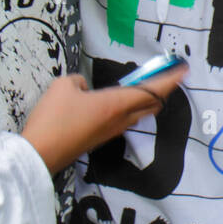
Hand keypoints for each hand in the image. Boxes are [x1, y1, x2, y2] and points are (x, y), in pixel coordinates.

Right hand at [21, 67, 188, 174]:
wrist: (39, 154)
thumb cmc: (53, 118)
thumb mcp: (63, 86)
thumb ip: (79, 81)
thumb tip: (84, 87)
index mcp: (116, 104)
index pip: (152, 90)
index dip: (170, 79)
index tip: (183, 70)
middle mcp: (119, 120)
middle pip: (151, 104)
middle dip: (162, 90)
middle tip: (164, 75)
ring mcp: (110, 132)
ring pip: (138, 114)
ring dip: (146, 100)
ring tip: (144, 86)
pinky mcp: (99, 139)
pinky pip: (123, 121)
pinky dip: (130, 109)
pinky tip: (119, 103)